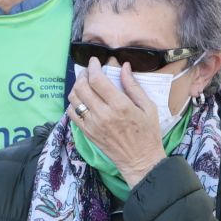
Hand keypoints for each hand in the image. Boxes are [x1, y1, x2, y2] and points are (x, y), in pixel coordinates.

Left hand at [67, 61, 169, 190]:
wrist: (140, 160)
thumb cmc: (148, 133)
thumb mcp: (148, 107)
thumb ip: (133, 86)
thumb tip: (123, 66)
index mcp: (120, 106)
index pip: (97, 80)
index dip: (93, 66)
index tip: (95, 60)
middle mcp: (103, 114)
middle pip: (82, 87)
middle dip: (83, 74)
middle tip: (90, 70)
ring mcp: (92, 125)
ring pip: (73, 99)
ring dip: (77, 87)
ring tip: (85, 83)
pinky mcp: (87, 133)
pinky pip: (72, 114)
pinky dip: (74, 103)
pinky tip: (83, 100)